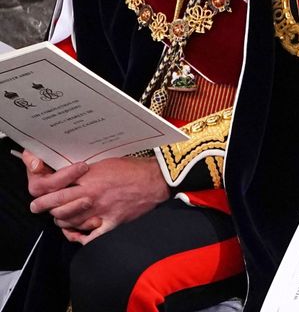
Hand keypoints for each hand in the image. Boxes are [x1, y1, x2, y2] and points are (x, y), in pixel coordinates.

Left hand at [26, 151, 169, 243]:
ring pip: (68, 223)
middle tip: (41, 207)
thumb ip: (84, 173)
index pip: (53, 189)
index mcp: (88, 178)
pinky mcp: (112, 223)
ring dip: (62, 220)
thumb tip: (66, 178)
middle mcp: (90, 196)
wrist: (156, 179)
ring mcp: (100, 212)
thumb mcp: (104, 162)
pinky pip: (90, 238)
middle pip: (56, 207)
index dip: (41, 194)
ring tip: (63, 216)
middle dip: (44, 208)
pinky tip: (78, 234)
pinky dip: (80, 238)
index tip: (39, 196)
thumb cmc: (132, 168)